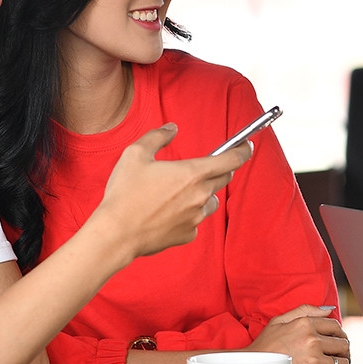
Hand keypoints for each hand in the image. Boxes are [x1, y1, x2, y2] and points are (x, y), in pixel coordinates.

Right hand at [95, 125, 250, 257]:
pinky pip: (196, 220)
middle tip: (200, 167)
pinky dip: (188, 214)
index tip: (247, 145)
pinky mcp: (188, 235)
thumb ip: (157, 136)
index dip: (243, 150)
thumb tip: (172, 128)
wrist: (116, 234)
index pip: (231, 160)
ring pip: (210, 200)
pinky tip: (167, 212)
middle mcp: (200, 196)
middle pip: (223, 178)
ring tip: (177, 192)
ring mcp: (196, 218)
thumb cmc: (125, 193)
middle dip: (218, 169)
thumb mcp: (135, 154)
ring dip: (202, 193)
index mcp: (192, 173)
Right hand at [248, 305, 350, 363]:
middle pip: (343, 345)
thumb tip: (329, 309)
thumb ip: (306, 310)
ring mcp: (313, 362)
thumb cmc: (264, 345)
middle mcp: (312, 342)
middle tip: (338, 356)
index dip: (340, 334)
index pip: (335, 326)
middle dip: (343, 351)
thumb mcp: (280, 320)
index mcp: (306, 325)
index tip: (338, 340)